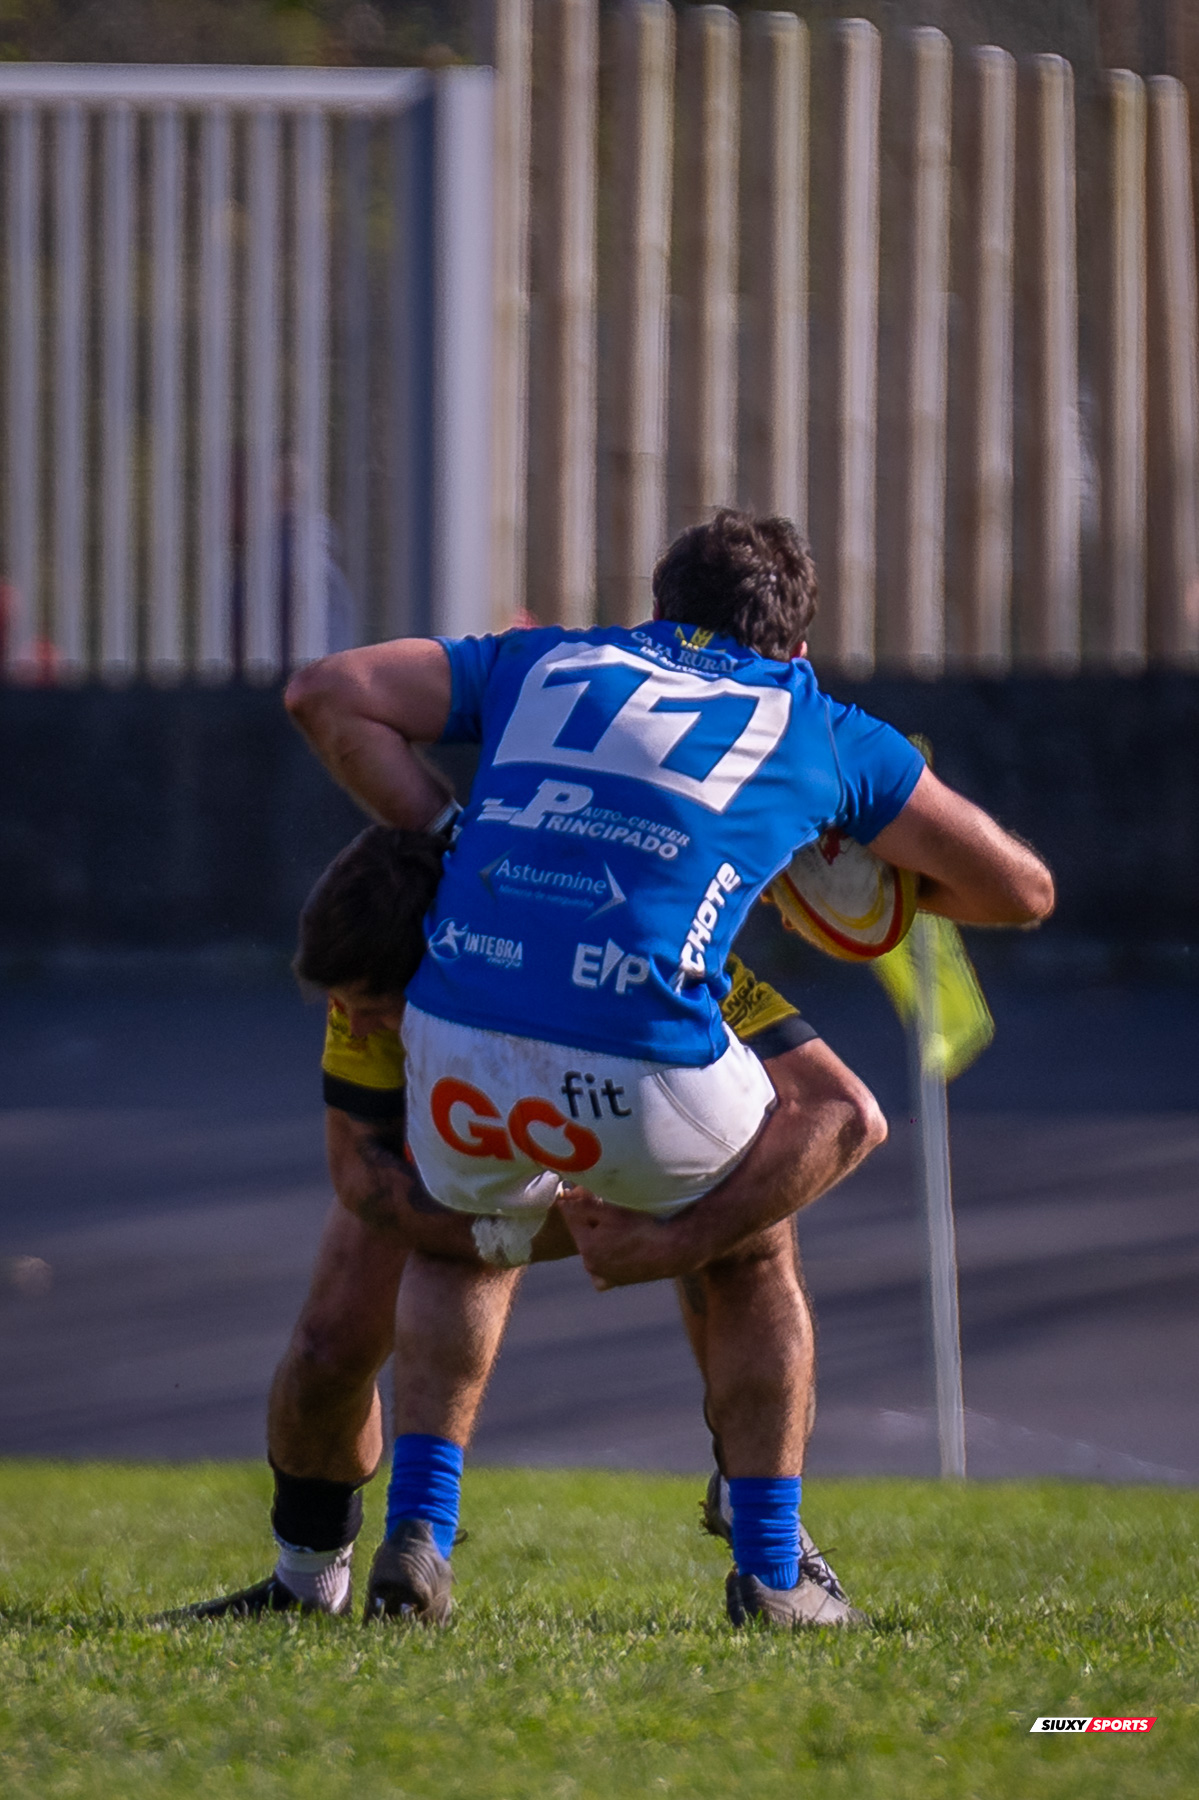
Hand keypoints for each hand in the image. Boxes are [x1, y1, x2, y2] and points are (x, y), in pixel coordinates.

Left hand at [556, 1189, 699, 1289]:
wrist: (675, 1249)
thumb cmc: (644, 1226)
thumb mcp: (612, 1210)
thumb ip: (583, 1204)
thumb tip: (562, 1198)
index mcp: (588, 1248)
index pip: (572, 1217)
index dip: (581, 1201)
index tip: (591, 1192)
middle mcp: (593, 1266)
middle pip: (582, 1233)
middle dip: (589, 1219)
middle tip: (608, 1208)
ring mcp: (606, 1276)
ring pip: (592, 1249)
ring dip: (598, 1236)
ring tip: (617, 1227)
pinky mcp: (618, 1281)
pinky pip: (603, 1269)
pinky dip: (605, 1258)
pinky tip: (617, 1248)